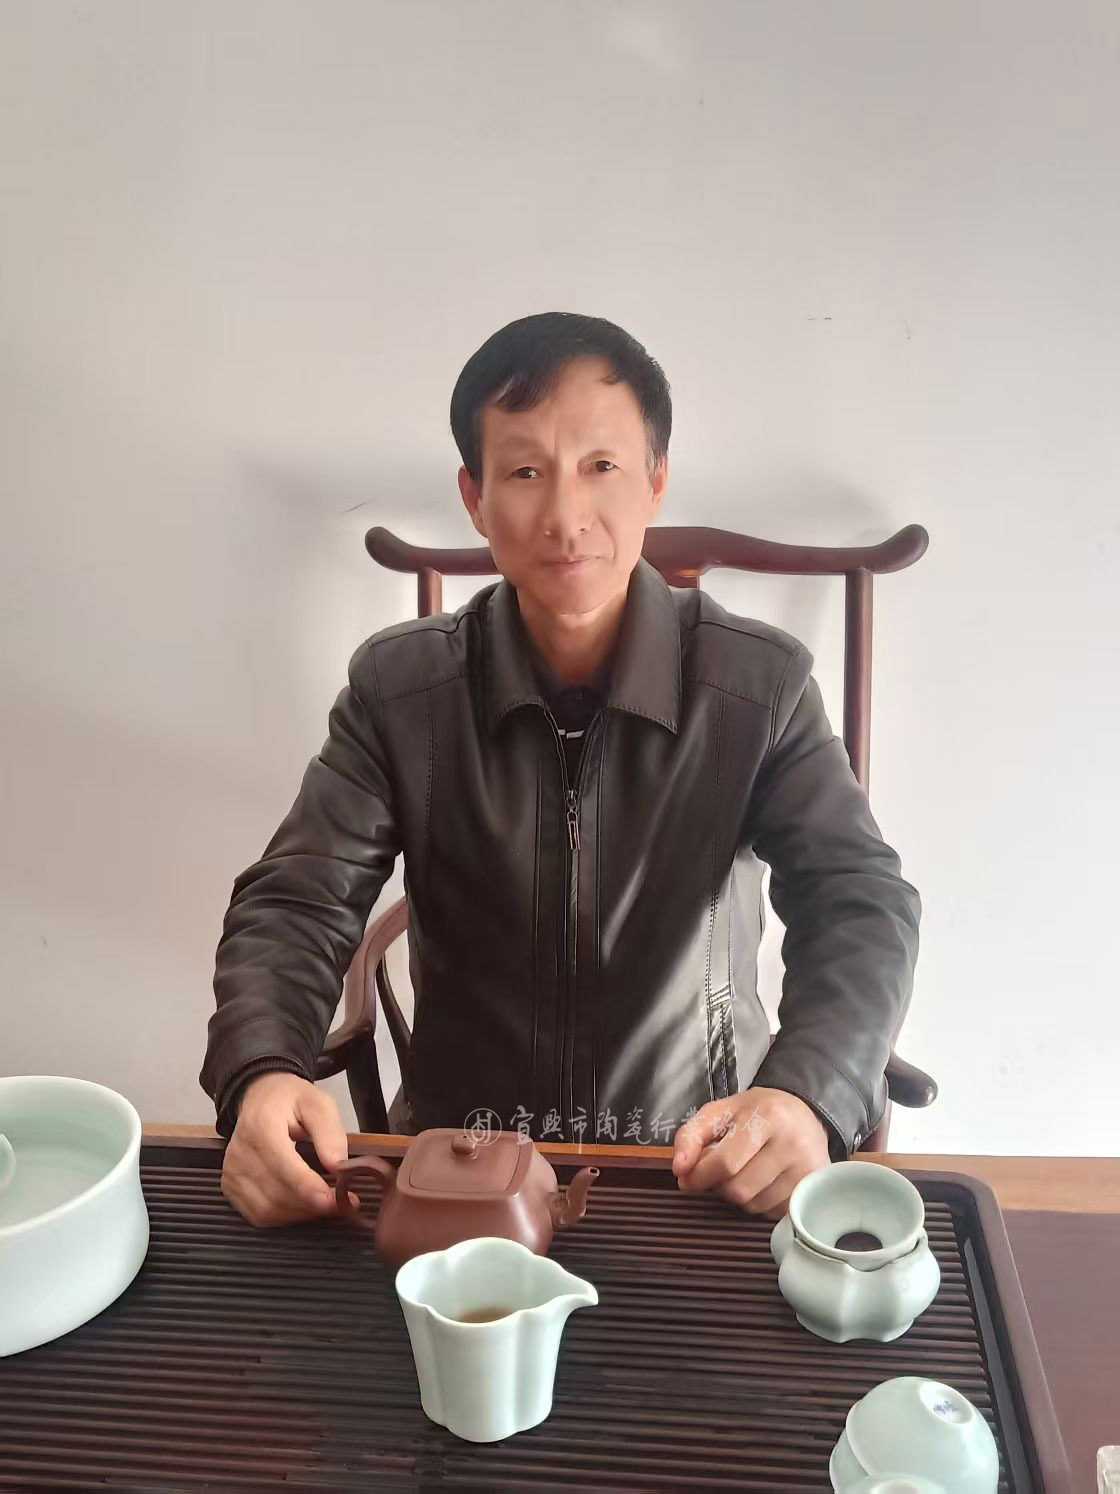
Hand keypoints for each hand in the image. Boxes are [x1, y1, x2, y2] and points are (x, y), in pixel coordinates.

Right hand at [221, 1072, 352, 1227]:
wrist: (259, 1098)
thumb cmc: (290, 1100)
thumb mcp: (317, 1102)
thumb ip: (329, 1132)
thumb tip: (338, 1167)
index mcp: (261, 1126)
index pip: (283, 1166)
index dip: (309, 1189)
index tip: (335, 1201)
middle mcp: (240, 1152)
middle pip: (276, 1193)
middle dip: (312, 1205)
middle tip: (343, 1205)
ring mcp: (232, 1172)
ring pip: (268, 1210)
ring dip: (301, 1213)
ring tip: (326, 1203)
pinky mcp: (230, 1187)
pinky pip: (258, 1215)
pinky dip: (284, 1217)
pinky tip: (302, 1205)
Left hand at [671, 1087, 829, 1218]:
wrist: (806, 1115)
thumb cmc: (758, 1112)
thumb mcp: (720, 1111)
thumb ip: (691, 1135)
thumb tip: (680, 1169)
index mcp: (768, 1116)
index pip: (725, 1163)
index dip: (700, 1176)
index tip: (688, 1178)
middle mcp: (793, 1144)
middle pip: (739, 1190)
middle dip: (719, 1185)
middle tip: (720, 1171)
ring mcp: (807, 1170)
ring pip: (754, 1206)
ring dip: (739, 1196)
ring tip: (744, 1173)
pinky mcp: (813, 1191)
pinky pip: (772, 1214)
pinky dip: (759, 1203)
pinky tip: (763, 1183)